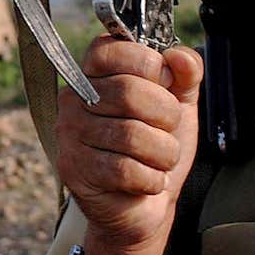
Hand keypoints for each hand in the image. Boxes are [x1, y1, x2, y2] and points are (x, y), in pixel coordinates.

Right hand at [55, 35, 203, 254]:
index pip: (109, 49)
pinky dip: (151, 178)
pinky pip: (124, 170)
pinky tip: (149, 180)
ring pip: (131, 135)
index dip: (146, 62)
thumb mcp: (179, 105)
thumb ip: (185, 75)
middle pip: (128, 92)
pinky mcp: (74, 170)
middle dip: (166, 114)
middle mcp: (73, 100)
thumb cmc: (156, 147)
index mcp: (94, 74)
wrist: (146, 205)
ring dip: (162, 153)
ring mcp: (69, 135)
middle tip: (168, 130)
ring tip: (160, 160)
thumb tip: (179, 57)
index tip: (163, 81)